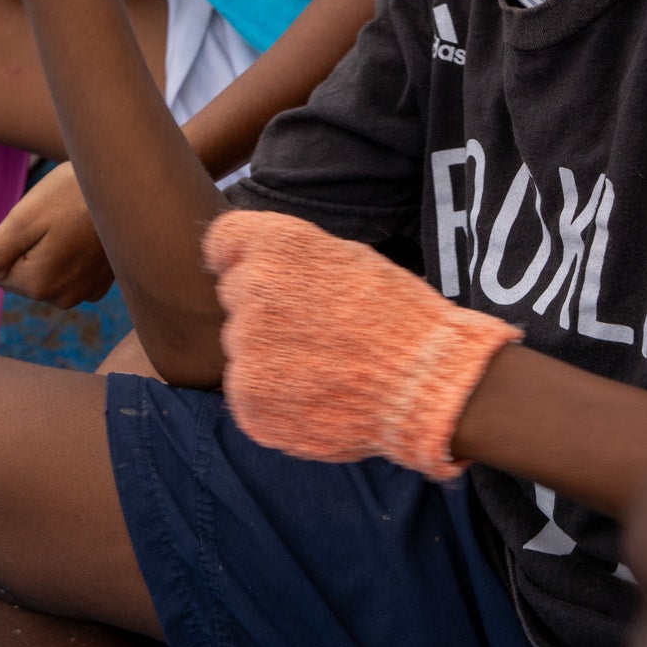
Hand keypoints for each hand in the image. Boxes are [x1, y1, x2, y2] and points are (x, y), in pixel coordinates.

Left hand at [0, 162, 114, 308]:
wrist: (132, 186)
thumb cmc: (76, 194)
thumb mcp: (26, 217)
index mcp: (38, 283)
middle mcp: (62, 296)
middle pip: (18, 273)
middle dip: (8, 249)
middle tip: (14, 214)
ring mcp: (86, 290)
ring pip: (42, 272)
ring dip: (34, 251)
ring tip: (47, 215)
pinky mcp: (103, 279)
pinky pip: (67, 270)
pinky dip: (59, 254)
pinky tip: (67, 229)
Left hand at [204, 211, 520, 478]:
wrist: (424, 385)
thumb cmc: (396, 315)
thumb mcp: (346, 257)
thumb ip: (289, 259)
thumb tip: (253, 266)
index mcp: (274, 246)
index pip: (221, 242)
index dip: (241, 259)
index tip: (266, 278)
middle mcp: (250, 291)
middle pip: (234, 297)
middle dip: (264, 311)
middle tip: (314, 329)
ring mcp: (245, 352)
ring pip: (242, 349)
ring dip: (269, 357)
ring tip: (324, 367)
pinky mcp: (248, 404)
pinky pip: (249, 394)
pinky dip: (274, 398)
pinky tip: (317, 396)